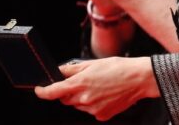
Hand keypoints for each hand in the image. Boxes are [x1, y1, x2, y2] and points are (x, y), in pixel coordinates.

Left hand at [34, 57, 158, 120]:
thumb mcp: (92, 63)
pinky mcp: (102, 116)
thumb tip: (59, 71)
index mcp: (80, 83)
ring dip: (80, 98)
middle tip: (80, 82)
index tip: (39, 90)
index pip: (53, 91)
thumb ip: (72, 69)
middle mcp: (84, 98)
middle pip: (65, 99)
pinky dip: (92, 104)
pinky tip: (103, 95)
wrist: (139, 79)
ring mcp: (93, 109)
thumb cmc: (118, 68)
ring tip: (97, 87)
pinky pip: (90, 111)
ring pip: (77, 105)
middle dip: (67, 92)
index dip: (43, 92)